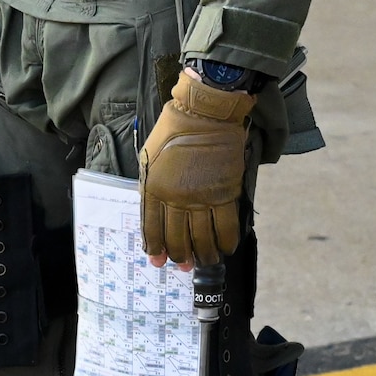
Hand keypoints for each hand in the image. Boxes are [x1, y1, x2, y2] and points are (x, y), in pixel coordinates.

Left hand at [139, 69, 254, 266]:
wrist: (205, 112)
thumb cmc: (175, 129)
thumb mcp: (149, 157)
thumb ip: (151, 185)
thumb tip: (157, 210)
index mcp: (153, 189)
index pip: (152, 229)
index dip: (156, 249)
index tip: (159, 262)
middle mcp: (175, 198)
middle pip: (177, 239)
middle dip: (180, 256)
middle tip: (185, 264)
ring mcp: (201, 198)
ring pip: (201, 238)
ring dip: (204, 255)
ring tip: (206, 261)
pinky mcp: (225, 193)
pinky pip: (226, 226)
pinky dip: (226, 242)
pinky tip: (226, 248)